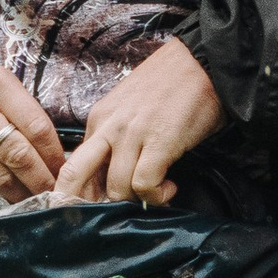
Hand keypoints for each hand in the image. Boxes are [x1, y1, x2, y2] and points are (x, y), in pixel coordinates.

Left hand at [53, 41, 224, 205]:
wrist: (203, 62)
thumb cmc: (172, 85)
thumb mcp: (131, 107)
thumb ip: (116, 135)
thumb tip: (110, 173)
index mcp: (99, 118)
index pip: (74, 163)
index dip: (81, 191)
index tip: (96, 206)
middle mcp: (109, 126)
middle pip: (75, 175)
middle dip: (84, 203)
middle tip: (107, 215)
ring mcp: (132, 134)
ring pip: (115, 188)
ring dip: (136, 199)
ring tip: (157, 190)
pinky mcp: (159, 142)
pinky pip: (144, 184)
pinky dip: (156, 195)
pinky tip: (169, 187)